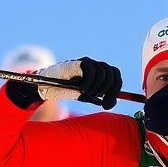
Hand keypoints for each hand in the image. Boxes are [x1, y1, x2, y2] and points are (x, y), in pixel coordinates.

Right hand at [5, 58, 122, 110]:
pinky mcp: (79, 62)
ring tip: (87, 93)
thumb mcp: (88, 96)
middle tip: (96, 98)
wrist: (51, 86)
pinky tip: (83, 89)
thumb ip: (101, 98)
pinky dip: (89, 82)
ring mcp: (88, 62)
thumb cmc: (70, 90)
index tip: (107, 104)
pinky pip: (91, 70)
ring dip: (96, 87)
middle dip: (107, 90)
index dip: (115, 90)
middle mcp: (96, 65)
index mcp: (101, 72)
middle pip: (112, 74)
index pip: (116, 76)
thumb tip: (111, 103)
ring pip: (103, 72)